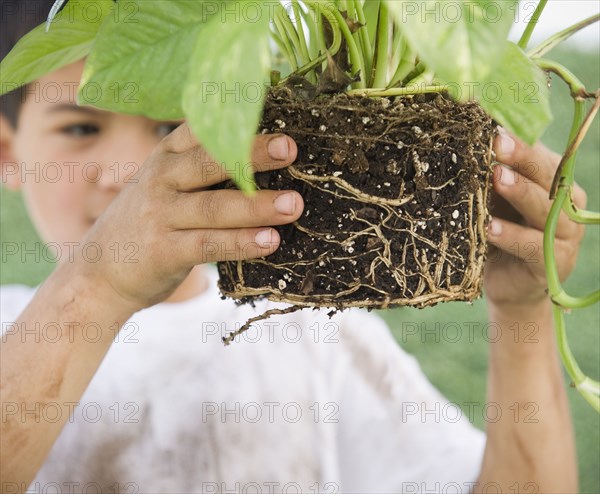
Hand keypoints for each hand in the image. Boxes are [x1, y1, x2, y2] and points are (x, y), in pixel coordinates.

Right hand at [69, 123, 302, 311]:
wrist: (99, 272)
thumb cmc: (148, 223)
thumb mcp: (164, 185)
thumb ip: (200, 170)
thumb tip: (263, 158)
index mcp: (165, 157)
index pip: (201, 130)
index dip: (235, 121)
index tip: (273, 113)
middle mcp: (161, 179)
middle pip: (210, 162)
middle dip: (251, 155)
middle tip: (289, 149)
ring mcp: (160, 215)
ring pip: (214, 207)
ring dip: (256, 206)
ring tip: (293, 205)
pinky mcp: (164, 250)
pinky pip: (209, 244)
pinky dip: (241, 243)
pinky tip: (270, 241)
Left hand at [483, 128, 586, 310]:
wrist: (507, 285)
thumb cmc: (498, 233)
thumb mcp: (494, 201)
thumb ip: (491, 175)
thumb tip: (469, 140)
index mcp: (555, 182)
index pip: (542, 155)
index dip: (520, 141)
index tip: (495, 126)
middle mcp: (566, 204)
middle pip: (549, 176)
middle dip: (522, 157)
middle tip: (497, 143)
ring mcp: (565, 235)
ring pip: (546, 209)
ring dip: (519, 191)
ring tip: (496, 177)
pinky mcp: (554, 263)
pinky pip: (534, 246)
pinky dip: (511, 235)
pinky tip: (489, 227)